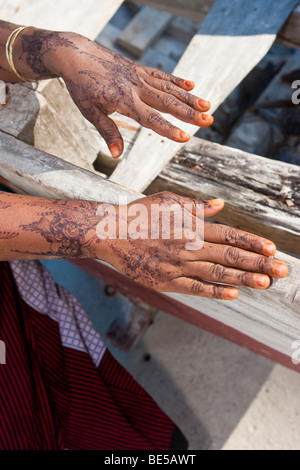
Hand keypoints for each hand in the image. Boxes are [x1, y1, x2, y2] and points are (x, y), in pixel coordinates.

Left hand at [56, 34, 212, 157]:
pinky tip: (191, 86)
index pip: (150, 118)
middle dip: (188, 113)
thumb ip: (107, 132)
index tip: (185, 138)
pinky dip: (176, 81)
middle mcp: (135, 87)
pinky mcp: (139, 69)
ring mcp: (139, 76)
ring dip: (189, 98)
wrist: (76, 54)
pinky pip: (161, 75)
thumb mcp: (89, 112)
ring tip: (207, 106)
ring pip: (168, 88)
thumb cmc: (81, 86)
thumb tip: (117, 155)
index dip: (168, 129)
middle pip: (166, 102)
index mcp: (123, 100)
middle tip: (208, 121)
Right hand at [102, 192, 287, 299]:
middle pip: (229, 257)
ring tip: (266, 283)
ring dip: (244, 279)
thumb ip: (196, 206)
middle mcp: (189, 246)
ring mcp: (178, 265)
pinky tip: (234, 293)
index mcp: (191, 226)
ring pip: (217, 274)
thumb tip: (220, 205)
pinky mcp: (167, 281)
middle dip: (258, 263)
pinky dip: (216, 291)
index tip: (272, 249)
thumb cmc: (139, 215)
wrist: (110, 234)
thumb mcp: (168, 201)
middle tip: (281, 271)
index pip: (229, 235)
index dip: (252, 243)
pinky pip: (196, 288)